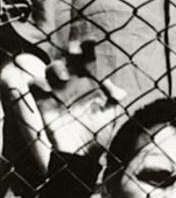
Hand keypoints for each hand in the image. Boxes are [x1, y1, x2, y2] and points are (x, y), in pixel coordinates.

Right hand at [0, 42, 125, 177]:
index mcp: (89, 83)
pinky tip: (47, 90)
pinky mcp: (44, 103)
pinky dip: (38, 83)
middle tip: (76, 51)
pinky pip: (35, 86)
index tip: (91, 42)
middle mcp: (72, 84)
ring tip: (64, 77)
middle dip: (71, 51)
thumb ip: (114, 102)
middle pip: (68, 59)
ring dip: (55, 68)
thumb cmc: (97, 133)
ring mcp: (57, 92)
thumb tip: (119, 92)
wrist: (81, 155)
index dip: (87, 48)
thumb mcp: (109, 116)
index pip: (88, 60)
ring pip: (51, 69)